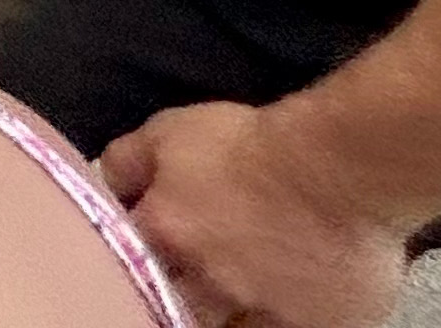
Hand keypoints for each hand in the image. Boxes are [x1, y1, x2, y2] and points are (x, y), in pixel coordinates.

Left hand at [103, 99, 409, 327]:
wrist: (338, 166)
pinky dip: (275, 317)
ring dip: (225, 309)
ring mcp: (260, 312)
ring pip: (227, 325)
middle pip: (178, 303)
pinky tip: (279, 299)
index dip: (143, 257)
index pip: (127, 263)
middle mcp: (205, 285)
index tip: (156, 249)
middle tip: (200, 268)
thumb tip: (101, 183)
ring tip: (240, 283)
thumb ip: (127, 162)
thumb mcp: (170, 132)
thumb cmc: (250, 143)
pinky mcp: (313, 326)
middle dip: (182, 289)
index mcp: (163, 237)